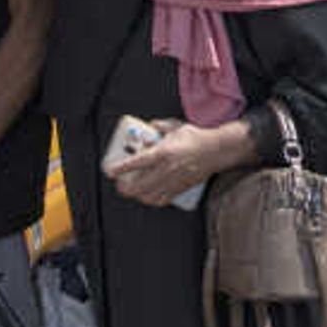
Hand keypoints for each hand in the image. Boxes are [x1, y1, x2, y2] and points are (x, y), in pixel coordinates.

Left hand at [109, 118, 242, 207]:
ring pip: (148, 196)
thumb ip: (160, 127)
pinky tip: (147, 195)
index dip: (120, 168)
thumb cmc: (196, 138)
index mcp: (163, 152)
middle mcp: (166, 169)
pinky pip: (161, 200)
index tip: (109, 171)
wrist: (217, 151)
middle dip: (124, 187)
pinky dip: (151, 200)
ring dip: (137, 195)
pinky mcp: (180, 189)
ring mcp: (173, 181)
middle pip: (138, 186)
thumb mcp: (175, 127)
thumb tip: (150, 126)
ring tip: (132, 190)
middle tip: (119, 184)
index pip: (136, 163)